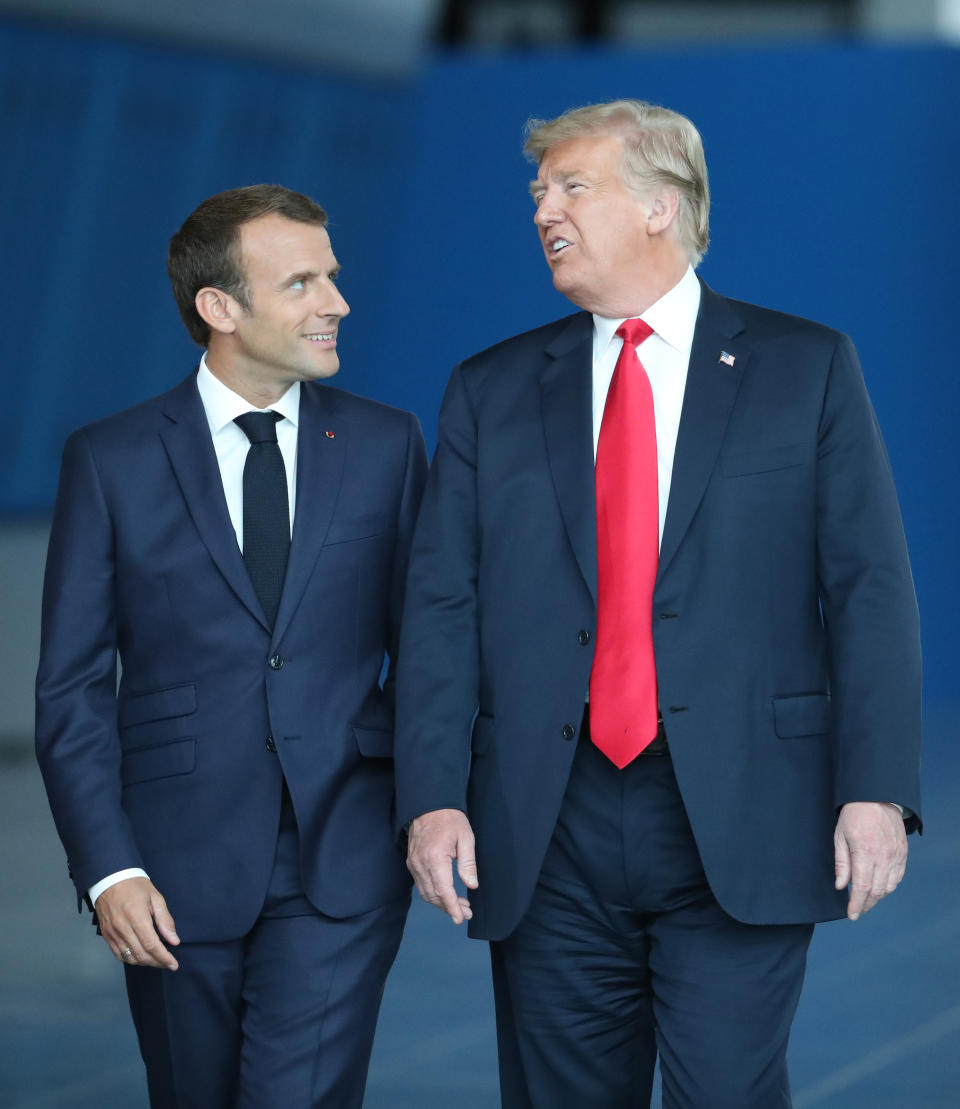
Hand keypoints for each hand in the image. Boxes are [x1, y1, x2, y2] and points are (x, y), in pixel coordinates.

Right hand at [94, 877, 179, 968]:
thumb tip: (174, 940)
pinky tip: (141, 956)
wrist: (110, 879)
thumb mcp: (156, 898)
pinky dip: (131, 959)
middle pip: (141, 954)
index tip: (174, 964)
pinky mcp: (106, 935)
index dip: (164, 958)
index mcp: (137, 916)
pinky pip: (119, 954)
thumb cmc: (135, 886)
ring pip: (130, 957)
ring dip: (145, 963)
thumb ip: (165, 920)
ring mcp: (112, 933)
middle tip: (168, 963)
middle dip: (157, 962)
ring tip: (157, 960)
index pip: (152, 945)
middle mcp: (122, 927)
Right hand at [406, 809, 477, 924]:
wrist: (429, 805)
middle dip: (449, 908)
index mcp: (435, 858)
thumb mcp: (466, 838)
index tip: (461, 918)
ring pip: (426, 892)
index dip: (452, 907)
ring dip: (441, 903)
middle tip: (466, 913)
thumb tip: (471, 886)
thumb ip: (468, 864)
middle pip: (433, 895)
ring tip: (459, 906)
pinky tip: (445, 894)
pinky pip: (421, 884)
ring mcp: (414, 864)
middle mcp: (421, 864)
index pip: (443, 891)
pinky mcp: (412, 862)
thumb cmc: (450, 819)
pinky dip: (433, 893)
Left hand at [834, 802, 907, 920]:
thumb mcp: (840, 836)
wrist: (876, 797)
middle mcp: (884, 856)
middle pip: (877, 891)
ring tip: (866, 900)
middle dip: (866, 904)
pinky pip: (898, 877)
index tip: (851, 914)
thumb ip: (841, 863)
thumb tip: (841, 886)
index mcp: (865, 852)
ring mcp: (896, 855)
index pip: (862, 887)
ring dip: (878, 897)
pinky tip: (879, 887)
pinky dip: (888, 886)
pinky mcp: (903, 853)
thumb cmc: (854, 815)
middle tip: (857, 911)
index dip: (857, 904)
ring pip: (889, 886)